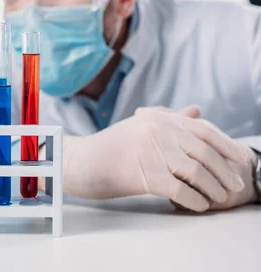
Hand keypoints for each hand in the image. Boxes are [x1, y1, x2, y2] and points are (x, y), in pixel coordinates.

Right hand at [63, 107, 250, 211]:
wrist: (78, 162)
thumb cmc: (109, 147)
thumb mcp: (138, 126)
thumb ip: (168, 118)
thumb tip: (197, 112)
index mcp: (157, 118)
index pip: (202, 129)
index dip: (226, 145)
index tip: (240, 158)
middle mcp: (156, 131)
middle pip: (203, 151)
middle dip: (224, 170)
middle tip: (235, 184)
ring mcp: (149, 152)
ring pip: (195, 171)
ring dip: (213, 187)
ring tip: (219, 198)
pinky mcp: (143, 175)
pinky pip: (179, 190)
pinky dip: (194, 200)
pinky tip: (199, 205)